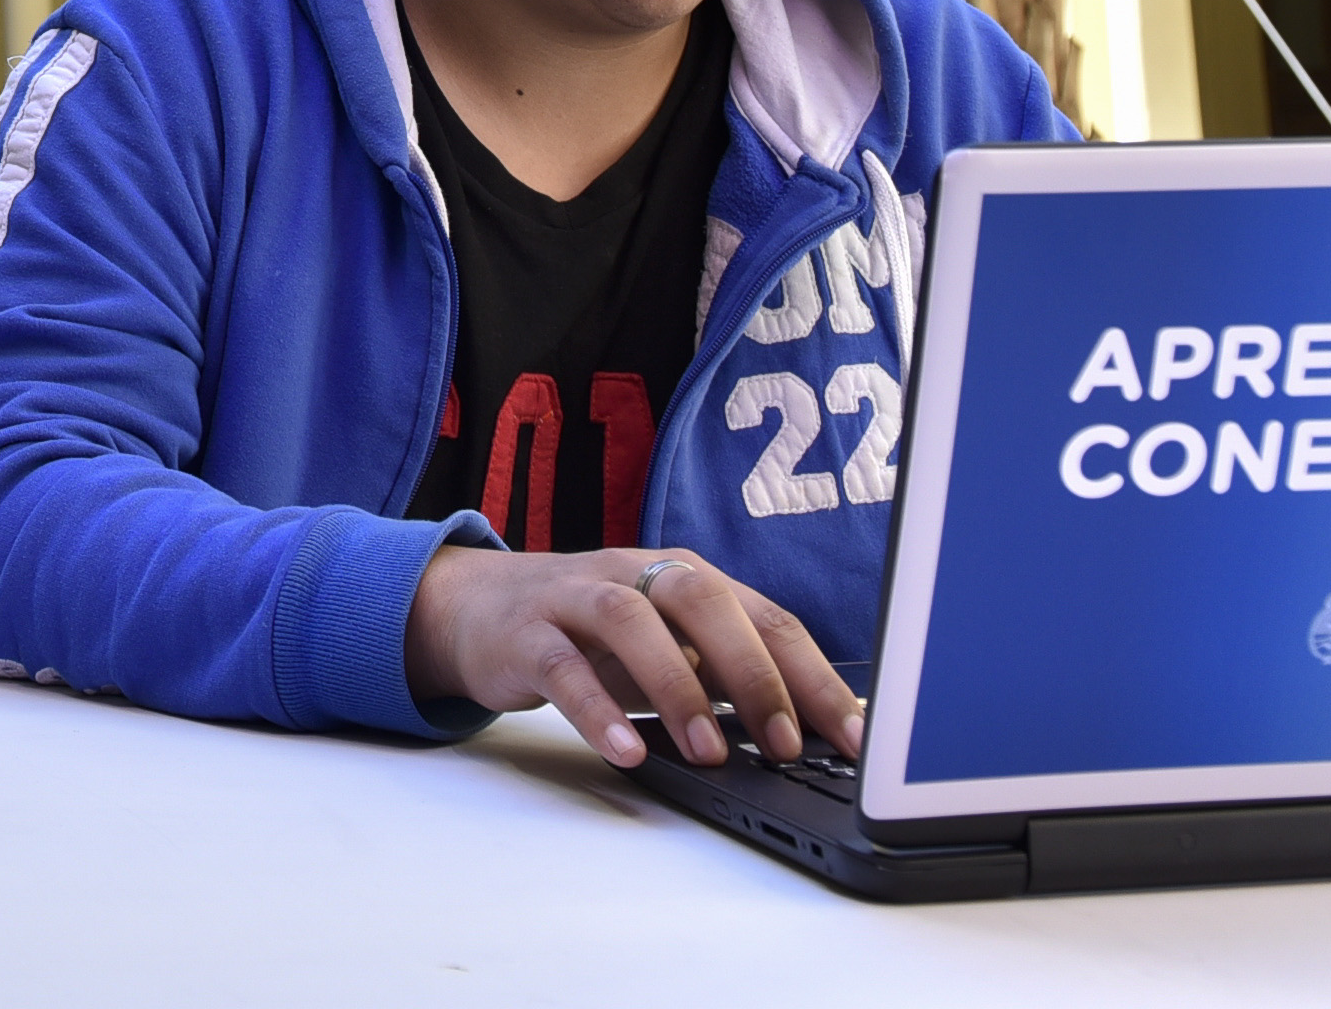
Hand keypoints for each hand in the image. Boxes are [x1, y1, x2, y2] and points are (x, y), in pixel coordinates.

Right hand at [404, 543, 866, 771]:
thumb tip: (808, 734)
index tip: (853, 740)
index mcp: (687, 577)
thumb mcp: (669, 649)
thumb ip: (726, 679)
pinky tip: (626, 752)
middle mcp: (637, 574)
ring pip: (631, 621)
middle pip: (703, 600)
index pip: (767, 617)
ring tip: (710, 755)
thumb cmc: (592, 637)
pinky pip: (563, 666)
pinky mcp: (526, 633)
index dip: (814, 678)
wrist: (478, 609)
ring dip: (678, 687)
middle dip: (752, 674)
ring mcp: (577, 597)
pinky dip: (597, 710)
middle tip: (783, 745)